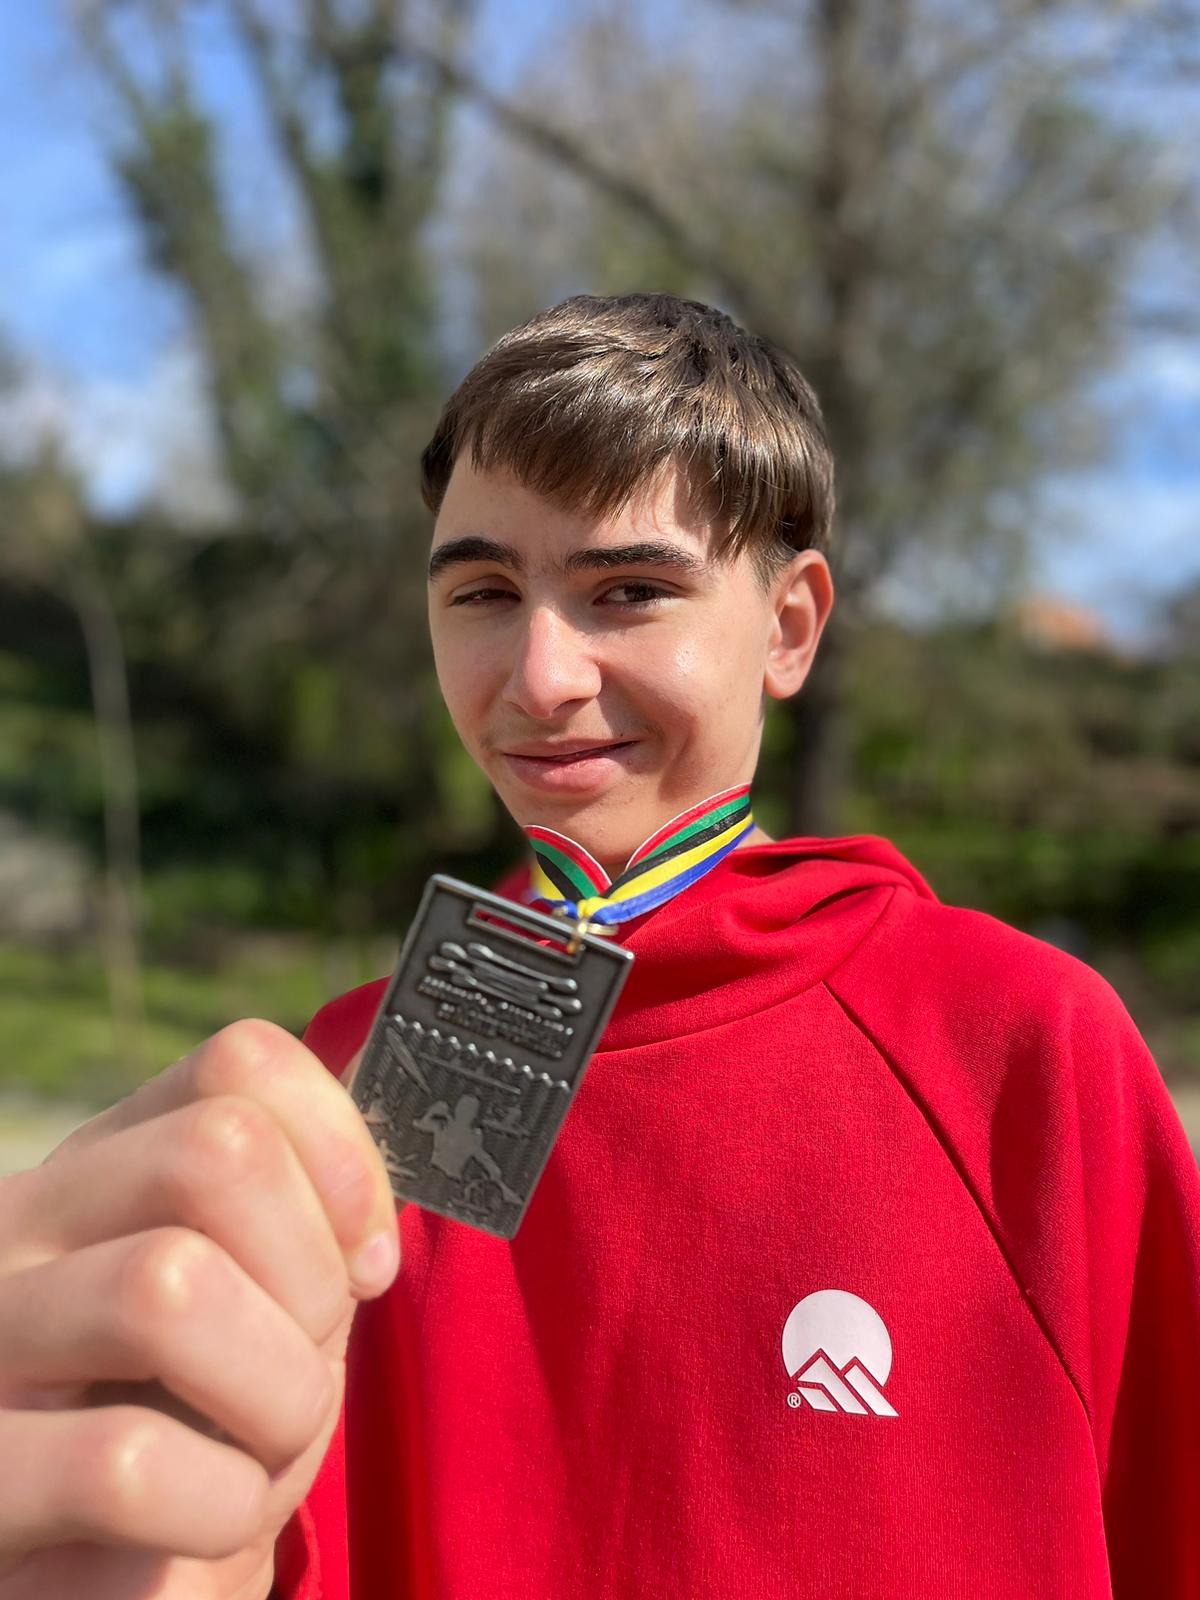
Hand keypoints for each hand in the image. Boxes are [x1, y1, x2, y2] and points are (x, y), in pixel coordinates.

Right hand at [0, 1020, 395, 1599]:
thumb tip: (378, 1189)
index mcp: (102, 1173)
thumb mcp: (252, 1311)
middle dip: (312, 1279)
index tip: (366, 1261)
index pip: (240, 1063)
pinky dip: (214, 1508)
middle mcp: (19, 1225)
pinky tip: (200, 1534)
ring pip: (166, 1283)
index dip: (342, 1155)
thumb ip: (298, 1231)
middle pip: (220, 1149)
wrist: (85, 1585)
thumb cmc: (188, 1444)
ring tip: (258, 1461)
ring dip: (275, 1397)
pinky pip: (121, 1462)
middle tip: (305, 1375)